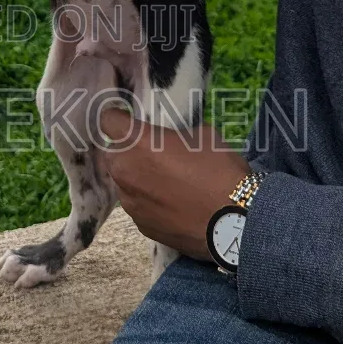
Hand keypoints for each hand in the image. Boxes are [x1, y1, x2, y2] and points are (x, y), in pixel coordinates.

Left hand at [98, 110, 250, 261]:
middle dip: (128, 150)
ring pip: (123, 181)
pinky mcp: (140, 225)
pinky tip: (172, 205)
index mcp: (137, 142)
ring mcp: (130, 201)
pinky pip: (137, 205)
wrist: (234, 222)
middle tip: (154, 154)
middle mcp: (124, 171)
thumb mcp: (202, 135)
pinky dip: (148, 201)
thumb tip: (169, 141)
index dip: (119, 118)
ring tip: (165, 182)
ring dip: (137, 177)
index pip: (108, 120)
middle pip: (113, 153)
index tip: (130, 120)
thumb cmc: (220, 171)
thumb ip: (174, 135)